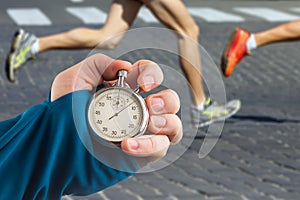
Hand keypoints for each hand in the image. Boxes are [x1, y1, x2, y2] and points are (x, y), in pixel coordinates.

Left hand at [51, 53, 181, 161]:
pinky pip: (160, 149)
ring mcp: (142, 132)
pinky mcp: (141, 153)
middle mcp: (138, 110)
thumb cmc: (62, 113)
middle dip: (166, 100)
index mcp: (126, 91)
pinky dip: (149, 145)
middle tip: (150, 104)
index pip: (150, 76)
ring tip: (150, 123)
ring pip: (173, 126)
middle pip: (170, 100)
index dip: (152, 74)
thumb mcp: (75, 79)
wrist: (57, 146)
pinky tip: (127, 144)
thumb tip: (125, 67)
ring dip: (167, 122)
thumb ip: (98, 63)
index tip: (143, 82)